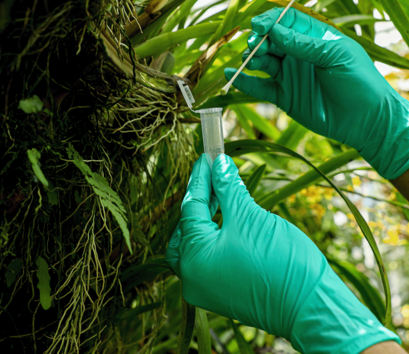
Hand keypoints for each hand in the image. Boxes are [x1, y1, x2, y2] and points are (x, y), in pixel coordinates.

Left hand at [166, 154, 399, 352]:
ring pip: (194, 246)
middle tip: (214, 178)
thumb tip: (219, 164)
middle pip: (185, 229)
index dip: (201, 178)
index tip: (208, 157)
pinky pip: (206, 260)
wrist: (311, 308)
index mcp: (193, 258)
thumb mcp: (250, 217)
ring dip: (206, 221)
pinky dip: (213, 239)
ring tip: (222, 197)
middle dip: (198, 202)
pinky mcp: (219, 293)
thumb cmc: (281, 263)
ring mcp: (204, 288)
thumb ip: (229, 189)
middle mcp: (191, 277)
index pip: (190, 207)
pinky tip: (227, 222)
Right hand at [224, 7, 408, 179]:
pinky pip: (259, 88)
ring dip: (251, 59)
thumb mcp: (335, 56)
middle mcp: (298, 55)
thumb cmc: (358, 81)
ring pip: (262, 63)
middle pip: (270, 41)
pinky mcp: (283, 97)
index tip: (258, 26)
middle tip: (254, 46)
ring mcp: (289, 76)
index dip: (270, 22)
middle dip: (258, 41)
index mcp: (314, 38)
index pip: (286, 22)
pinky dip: (245, 83)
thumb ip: (304, 45)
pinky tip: (232, 76)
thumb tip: (275, 32)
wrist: (364, 119)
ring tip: (248, 61)